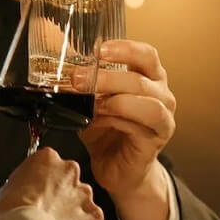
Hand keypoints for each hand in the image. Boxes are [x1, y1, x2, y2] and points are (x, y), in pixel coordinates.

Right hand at [0, 148, 103, 219]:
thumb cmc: (12, 210)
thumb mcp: (8, 186)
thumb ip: (25, 181)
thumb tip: (28, 190)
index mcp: (48, 158)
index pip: (49, 164)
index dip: (43, 180)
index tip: (38, 192)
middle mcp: (70, 170)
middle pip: (68, 181)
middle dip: (61, 194)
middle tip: (47, 210)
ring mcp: (84, 193)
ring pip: (81, 200)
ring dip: (72, 211)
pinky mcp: (93, 214)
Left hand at [80, 40, 176, 219]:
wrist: (116, 170)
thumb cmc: (106, 133)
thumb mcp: (89, 102)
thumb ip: (81, 83)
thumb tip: (56, 58)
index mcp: (147, 78)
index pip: (145, 54)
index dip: (124, 49)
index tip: (99, 49)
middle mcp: (160, 94)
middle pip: (139, 77)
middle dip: (105, 77)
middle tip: (77, 79)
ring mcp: (163, 115)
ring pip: (146, 98)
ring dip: (114, 98)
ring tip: (92, 104)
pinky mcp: (158, 136)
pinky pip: (145, 121)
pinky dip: (120, 117)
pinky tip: (102, 119)